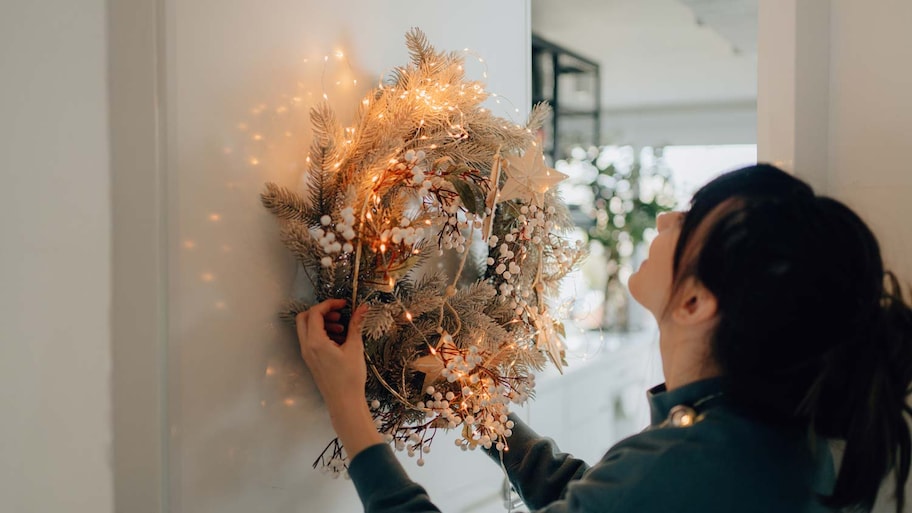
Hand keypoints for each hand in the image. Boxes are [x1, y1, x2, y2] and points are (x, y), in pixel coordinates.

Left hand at [295, 299, 381, 457]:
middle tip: (339, 314)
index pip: (315, 313)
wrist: (344, 402)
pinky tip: (340, 340)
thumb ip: (356, 325)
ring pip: (307, 329)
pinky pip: (311, 340)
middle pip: (305, 318)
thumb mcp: (355, 348)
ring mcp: (307, 354)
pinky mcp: (311, 360)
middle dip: (322, 312)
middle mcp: (307, 347)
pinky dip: (322, 334)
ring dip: (322, 323)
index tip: (344, 304)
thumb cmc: (350, 378)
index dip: (329, 304)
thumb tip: (362, 308)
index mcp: (315, 342)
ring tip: (342, 328)